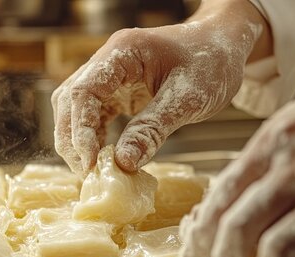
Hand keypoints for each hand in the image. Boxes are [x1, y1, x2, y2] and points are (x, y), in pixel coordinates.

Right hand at [52, 0, 268, 174]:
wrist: (224, 45)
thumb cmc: (212, 61)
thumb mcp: (188, 98)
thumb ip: (153, 129)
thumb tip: (123, 164)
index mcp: (123, 52)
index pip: (83, 91)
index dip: (80, 130)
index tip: (91, 163)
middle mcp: (109, 61)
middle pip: (71, 101)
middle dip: (73, 139)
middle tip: (88, 174)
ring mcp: (112, 76)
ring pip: (77, 109)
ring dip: (80, 141)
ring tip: (93, 171)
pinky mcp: (119, 91)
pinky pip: (96, 115)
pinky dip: (95, 138)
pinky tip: (106, 158)